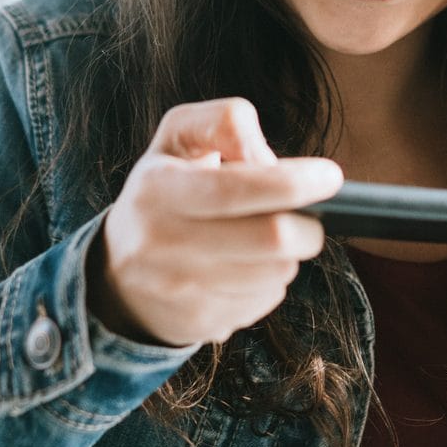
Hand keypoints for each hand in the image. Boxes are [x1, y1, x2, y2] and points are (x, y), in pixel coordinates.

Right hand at [89, 98, 342, 346]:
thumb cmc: (163, 190)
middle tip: (310, 216)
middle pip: (270, 241)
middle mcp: (161, 244)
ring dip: (288, 254)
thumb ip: (224, 123)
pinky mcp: (198, 323)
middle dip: (307, 226)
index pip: (233, 190)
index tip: (330, 177)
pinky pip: (265, 301)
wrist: (116, 274)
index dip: (291, 183)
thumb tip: (269, 161)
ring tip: (266, 238)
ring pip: (275, 273)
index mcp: (156, 189)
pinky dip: (270, 281)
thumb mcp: (178, 138)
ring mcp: (178, 291)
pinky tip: (247, 267)